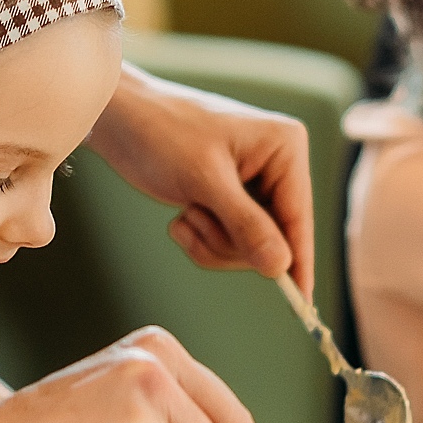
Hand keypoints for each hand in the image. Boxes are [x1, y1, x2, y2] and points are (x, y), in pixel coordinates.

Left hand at [91, 66, 313, 291]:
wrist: (119, 119)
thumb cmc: (162, 133)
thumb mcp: (204, 180)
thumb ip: (245, 225)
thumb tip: (281, 267)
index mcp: (284, 147)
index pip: (298, 215)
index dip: (298, 260)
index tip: (303, 303)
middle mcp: (276, 166)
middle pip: (275, 239)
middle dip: (229, 241)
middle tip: (195, 219)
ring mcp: (253, 185)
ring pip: (248, 247)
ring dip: (211, 241)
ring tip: (185, 214)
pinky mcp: (230, 200)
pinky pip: (227, 242)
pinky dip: (201, 239)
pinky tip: (181, 216)